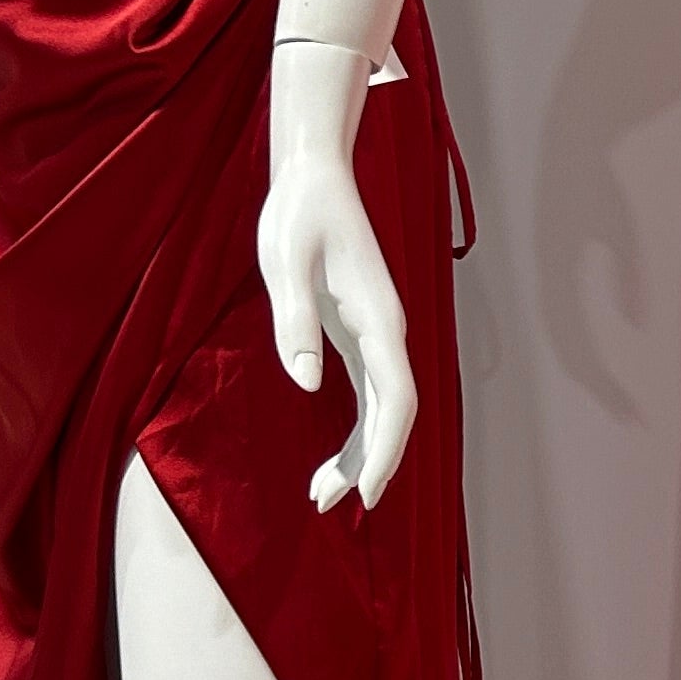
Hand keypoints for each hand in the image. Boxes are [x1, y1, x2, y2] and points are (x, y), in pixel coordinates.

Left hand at [260, 42, 415, 512]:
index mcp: (379, 319)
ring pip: (384, 409)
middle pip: (395, 414)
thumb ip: (294, 322)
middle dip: (370, 463)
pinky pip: (370, 393)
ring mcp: (377, 335)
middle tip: (323, 502)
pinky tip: (335, 457)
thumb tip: (304, 382)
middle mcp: (388, 332)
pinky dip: (358, 430)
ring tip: (320, 492)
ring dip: (361, 453)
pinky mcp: (360, 333)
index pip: (396, 399)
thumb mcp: (284, 263)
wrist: (314, 177)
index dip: (385, 450)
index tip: (367, 493)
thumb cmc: (297, 215)